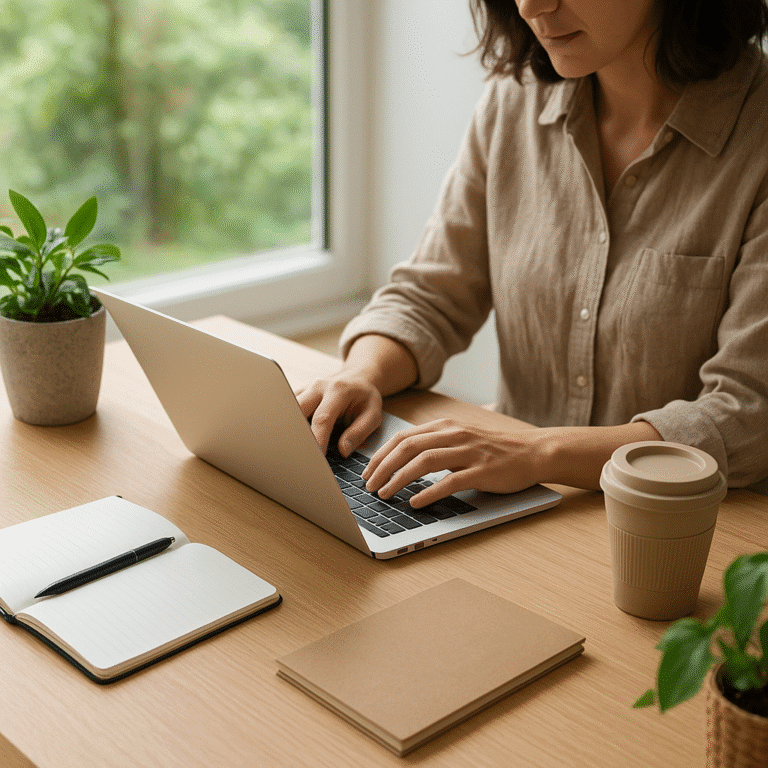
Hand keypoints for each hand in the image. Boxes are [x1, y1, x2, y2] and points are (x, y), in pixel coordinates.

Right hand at [295, 372, 383, 454]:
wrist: (358, 378)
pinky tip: (289, 436)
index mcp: (338, 390)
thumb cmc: (366, 397)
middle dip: (295, 434)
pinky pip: (287, 407)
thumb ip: (359, 432)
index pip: (323, 418)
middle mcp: (318, 386)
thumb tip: (343, 451)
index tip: (315, 458)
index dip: (317, 440)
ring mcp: (306, 388)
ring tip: (290, 448)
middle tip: (297, 456)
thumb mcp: (373, 414)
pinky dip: (287, 422)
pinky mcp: (299, 392)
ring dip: (288, 428)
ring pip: (288, 408)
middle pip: (298, 410)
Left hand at [361, 418, 545, 506]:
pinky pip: (450, 481)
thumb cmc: (493, 449)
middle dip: (383, 467)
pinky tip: (415, 503)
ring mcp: (468, 452)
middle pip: (407, 447)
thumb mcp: (460, 439)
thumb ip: (434, 445)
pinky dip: (429, 492)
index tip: (367, 471)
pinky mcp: (482, 471)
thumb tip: (401, 460)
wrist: (533, 452)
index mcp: (445, 426)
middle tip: (369, 486)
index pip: (403, 437)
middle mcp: (454, 435)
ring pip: (424, 462)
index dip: (380, 455)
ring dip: (399, 479)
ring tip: (385, 494)